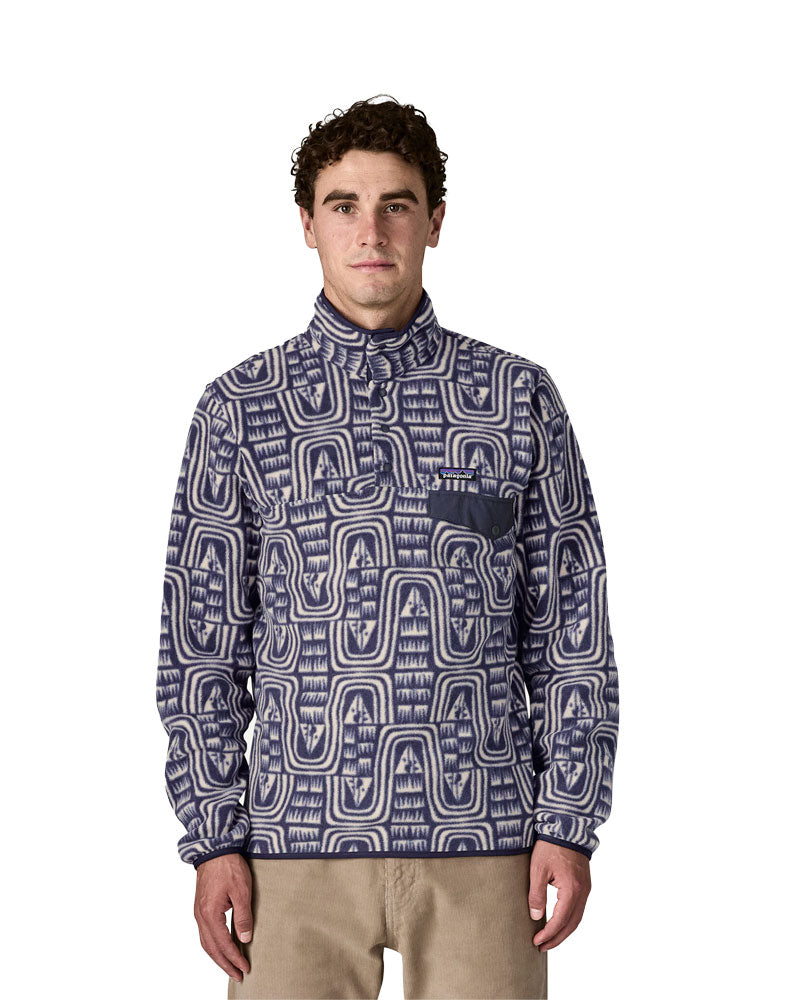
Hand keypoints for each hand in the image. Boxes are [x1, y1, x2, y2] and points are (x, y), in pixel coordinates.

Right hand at [194, 853, 252, 982]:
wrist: (214, 847)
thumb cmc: (228, 865)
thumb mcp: (241, 890)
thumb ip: (243, 916)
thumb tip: (244, 938)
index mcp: (210, 914)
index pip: (223, 944)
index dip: (234, 959)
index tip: (245, 969)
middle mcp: (200, 916)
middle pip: (211, 949)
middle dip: (225, 964)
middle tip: (238, 975)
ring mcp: (198, 911)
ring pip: (206, 942)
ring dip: (218, 957)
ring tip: (230, 966)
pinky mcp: (200, 906)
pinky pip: (204, 933)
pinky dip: (213, 945)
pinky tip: (221, 946)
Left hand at [528, 841, 590, 951]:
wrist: (567, 826)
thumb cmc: (550, 845)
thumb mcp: (538, 869)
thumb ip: (536, 894)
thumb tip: (535, 917)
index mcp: (572, 889)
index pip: (560, 920)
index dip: (548, 934)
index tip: (536, 941)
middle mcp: (583, 892)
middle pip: (571, 924)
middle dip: (557, 938)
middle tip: (542, 947)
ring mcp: (586, 888)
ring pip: (577, 918)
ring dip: (564, 931)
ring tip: (549, 939)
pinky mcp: (584, 883)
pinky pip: (579, 908)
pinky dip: (569, 920)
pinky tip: (559, 922)